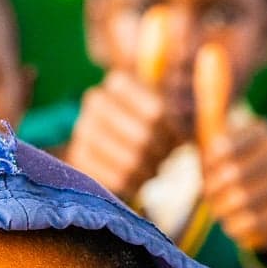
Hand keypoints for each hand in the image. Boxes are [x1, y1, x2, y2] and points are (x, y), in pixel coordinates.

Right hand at [63, 70, 183, 202]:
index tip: (178, 143)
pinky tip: (137, 180)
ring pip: (130, 162)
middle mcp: (96, 101)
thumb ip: (173, 114)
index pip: (156, 115)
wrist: (100, 134)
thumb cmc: (139, 121)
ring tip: (152, 169)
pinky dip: (133, 184)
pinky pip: (115, 179)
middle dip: (160, 155)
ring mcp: (83, 129)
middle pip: (144, 139)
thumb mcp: (154, 106)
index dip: (172, 135)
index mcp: (118, 83)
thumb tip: (188, 140)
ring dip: (148, 171)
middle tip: (164, 160)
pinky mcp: (78, 157)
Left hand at [190, 42, 266, 267]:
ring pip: (240, 203)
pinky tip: (239, 219)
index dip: (212, 164)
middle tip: (216, 192)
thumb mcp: (219, 134)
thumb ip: (214, 98)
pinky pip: (250, 225)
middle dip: (216, 190)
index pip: (225, 148)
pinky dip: (237, 226)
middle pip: (233, 178)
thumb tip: (211, 49)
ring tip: (226, 206)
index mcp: (263, 132)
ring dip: (225, 209)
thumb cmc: (233, 165)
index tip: (211, 168)